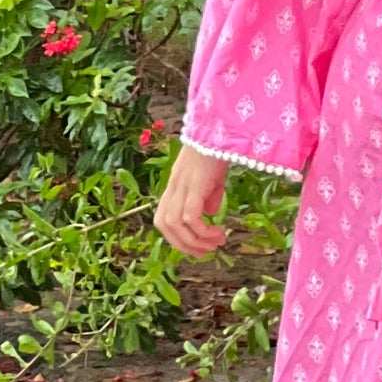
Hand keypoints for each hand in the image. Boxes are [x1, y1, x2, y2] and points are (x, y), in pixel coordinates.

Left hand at [154, 142, 227, 256]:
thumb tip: (210, 214)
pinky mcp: (193, 185)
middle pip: (165, 226)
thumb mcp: (212, 178)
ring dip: (195, 241)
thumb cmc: (217, 150)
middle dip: (185, 245)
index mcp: (174, 186)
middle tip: (205, 252)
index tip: (197, 248)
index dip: (177, 238)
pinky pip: (191, 217)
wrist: (218, 128)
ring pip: (176, 224)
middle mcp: (173, 188)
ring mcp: (181, 186)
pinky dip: (202, 230)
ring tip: (215, 244)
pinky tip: (218, 232)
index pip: (163, 220)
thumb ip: (208, 196)